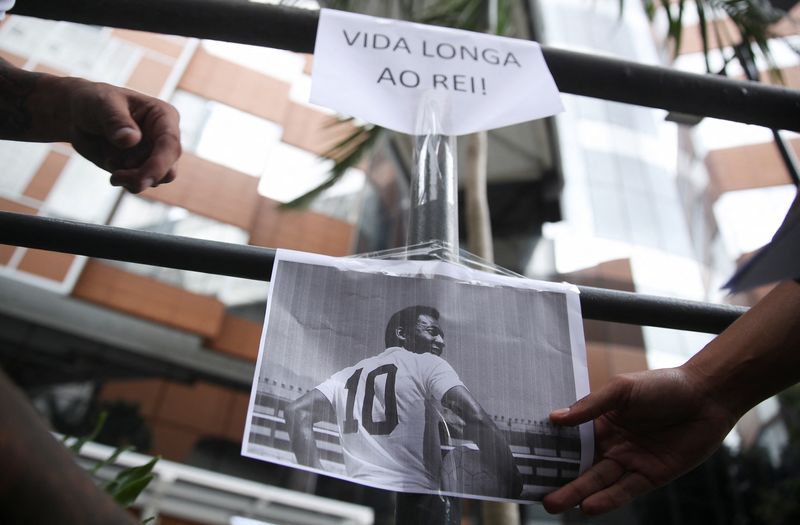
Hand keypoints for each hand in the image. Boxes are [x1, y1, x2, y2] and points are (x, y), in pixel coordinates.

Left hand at [52, 77, 180, 192]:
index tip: (139, 179)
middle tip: (115, 177)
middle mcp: (164, 137)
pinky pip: (141, 183)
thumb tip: (131, 140)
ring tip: (108, 162)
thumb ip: (116, 120)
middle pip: (168, 168)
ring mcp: (154, 154)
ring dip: (132, 180)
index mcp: (163, 116)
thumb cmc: (94, 102)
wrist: (79, 115)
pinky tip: (110, 164)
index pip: (170, 144)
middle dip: (144, 177)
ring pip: (156, 179)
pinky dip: (125, 181)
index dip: (159, 165)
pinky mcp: (142, 168)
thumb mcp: (101, 104)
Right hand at [542, 367, 737, 514]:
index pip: (571, 440)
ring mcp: (631, 461)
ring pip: (599, 482)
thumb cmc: (664, 385)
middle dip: (560, 480)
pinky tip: (589, 506)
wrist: (707, 396)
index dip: (551, 451)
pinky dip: (607, 499)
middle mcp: (613, 444)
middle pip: (581, 466)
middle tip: (538, 494)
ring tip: (555, 503)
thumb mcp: (622, 389)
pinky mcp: (651, 475)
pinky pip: (625, 491)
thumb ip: (590, 406)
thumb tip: (554, 418)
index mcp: (602, 421)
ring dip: (578, 493)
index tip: (527, 461)